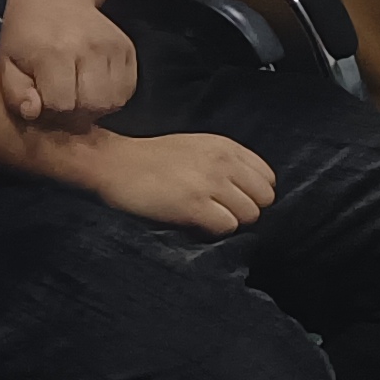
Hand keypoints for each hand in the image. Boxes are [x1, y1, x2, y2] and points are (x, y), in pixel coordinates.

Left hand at [0, 0, 138, 130]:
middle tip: (63, 103)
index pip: (62, 103)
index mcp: (52, 53)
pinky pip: (128, 89)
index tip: (43, 102)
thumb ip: (16, 92)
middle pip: (93, 105)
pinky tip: (95, 87)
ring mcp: (112, 48)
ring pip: (115, 100)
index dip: (51, 111)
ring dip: (97, 107)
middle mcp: (88, 49)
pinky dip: (113, 96)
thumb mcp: (7, 60)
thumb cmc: (25, 31)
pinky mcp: (127, 49)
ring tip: (80, 96)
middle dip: (77, 113)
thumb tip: (35, 113)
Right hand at [41, 128, 275, 235]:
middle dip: (246, 210)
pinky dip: (215, 232)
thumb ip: (225, 162)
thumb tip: (248, 189)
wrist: (111, 162)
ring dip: (231, 223)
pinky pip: (227, 227)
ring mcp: (209, 183)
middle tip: (222, 214)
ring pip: (249, 216)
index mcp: (226, 147)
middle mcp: (223, 163)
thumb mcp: (197, 147)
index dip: (254, 194)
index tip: (235, 201)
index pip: (267, 178)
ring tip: (207, 219)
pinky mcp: (193, 205)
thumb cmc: (151, 158)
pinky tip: (196, 225)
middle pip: (264, 200)